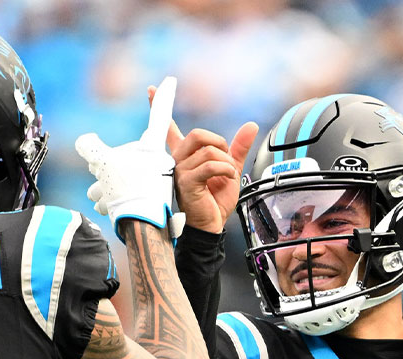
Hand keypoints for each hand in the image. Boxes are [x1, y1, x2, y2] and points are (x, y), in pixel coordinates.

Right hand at [76, 76, 179, 236]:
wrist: (142, 228)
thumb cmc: (128, 191)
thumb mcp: (103, 162)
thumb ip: (91, 147)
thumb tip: (84, 142)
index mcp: (152, 147)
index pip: (159, 115)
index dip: (163, 96)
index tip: (171, 80)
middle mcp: (158, 161)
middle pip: (124, 155)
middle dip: (105, 167)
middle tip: (99, 178)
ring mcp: (155, 181)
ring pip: (121, 176)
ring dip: (106, 186)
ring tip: (103, 197)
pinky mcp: (150, 199)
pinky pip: (125, 192)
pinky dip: (112, 199)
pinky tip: (108, 206)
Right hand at [148, 84, 257, 234]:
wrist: (212, 226)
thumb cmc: (215, 200)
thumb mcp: (231, 168)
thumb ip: (238, 147)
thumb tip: (251, 126)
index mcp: (185, 156)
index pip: (168, 128)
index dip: (159, 107)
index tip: (151, 90)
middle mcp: (178, 161)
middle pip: (197, 134)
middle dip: (218, 142)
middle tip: (226, 158)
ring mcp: (180, 171)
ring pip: (207, 150)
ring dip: (225, 161)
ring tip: (227, 175)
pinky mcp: (185, 183)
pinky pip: (209, 165)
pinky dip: (225, 170)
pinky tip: (228, 179)